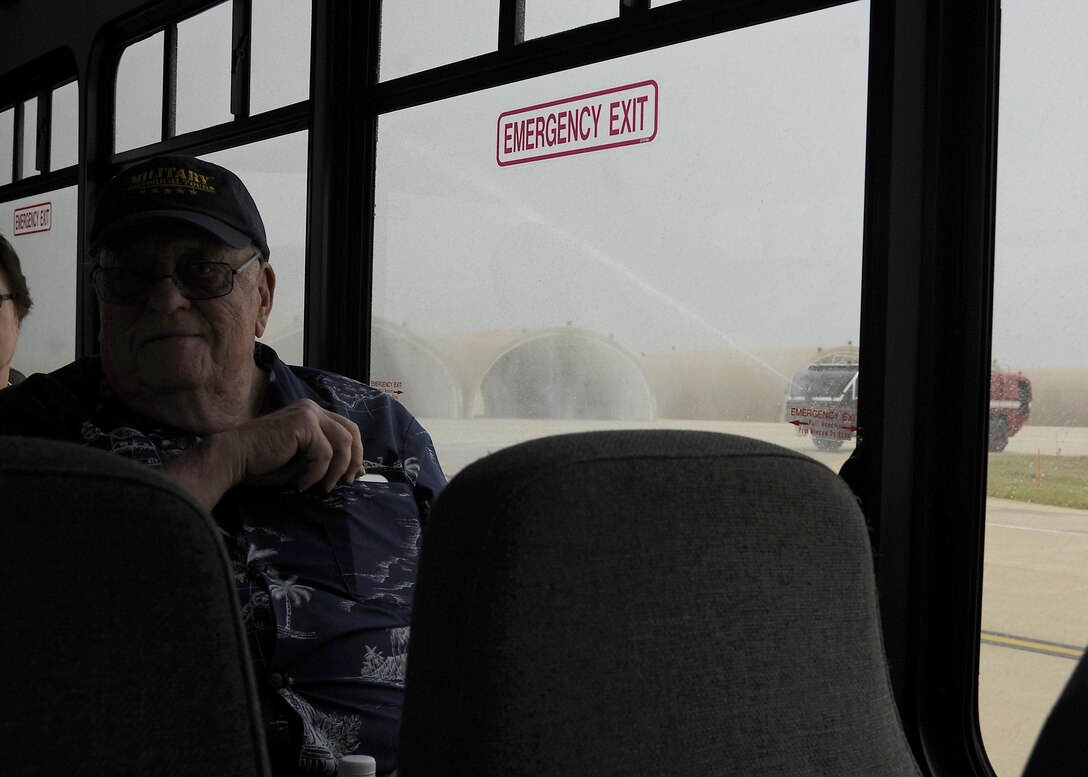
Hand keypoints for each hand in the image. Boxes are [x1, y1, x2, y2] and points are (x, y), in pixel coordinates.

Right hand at [224, 399, 363, 492]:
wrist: (236, 458)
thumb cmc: (266, 463)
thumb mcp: (305, 463)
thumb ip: (328, 462)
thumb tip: (358, 471)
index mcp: (313, 415)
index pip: (347, 430)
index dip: (356, 453)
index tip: (353, 476)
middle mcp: (312, 409)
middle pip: (351, 432)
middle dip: (352, 460)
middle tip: (344, 482)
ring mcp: (308, 413)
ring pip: (343, 443)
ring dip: (335, 471)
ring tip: (321, 487)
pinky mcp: (303, 423)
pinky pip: (324, 454)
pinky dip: (315, 473)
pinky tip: (300, 483)